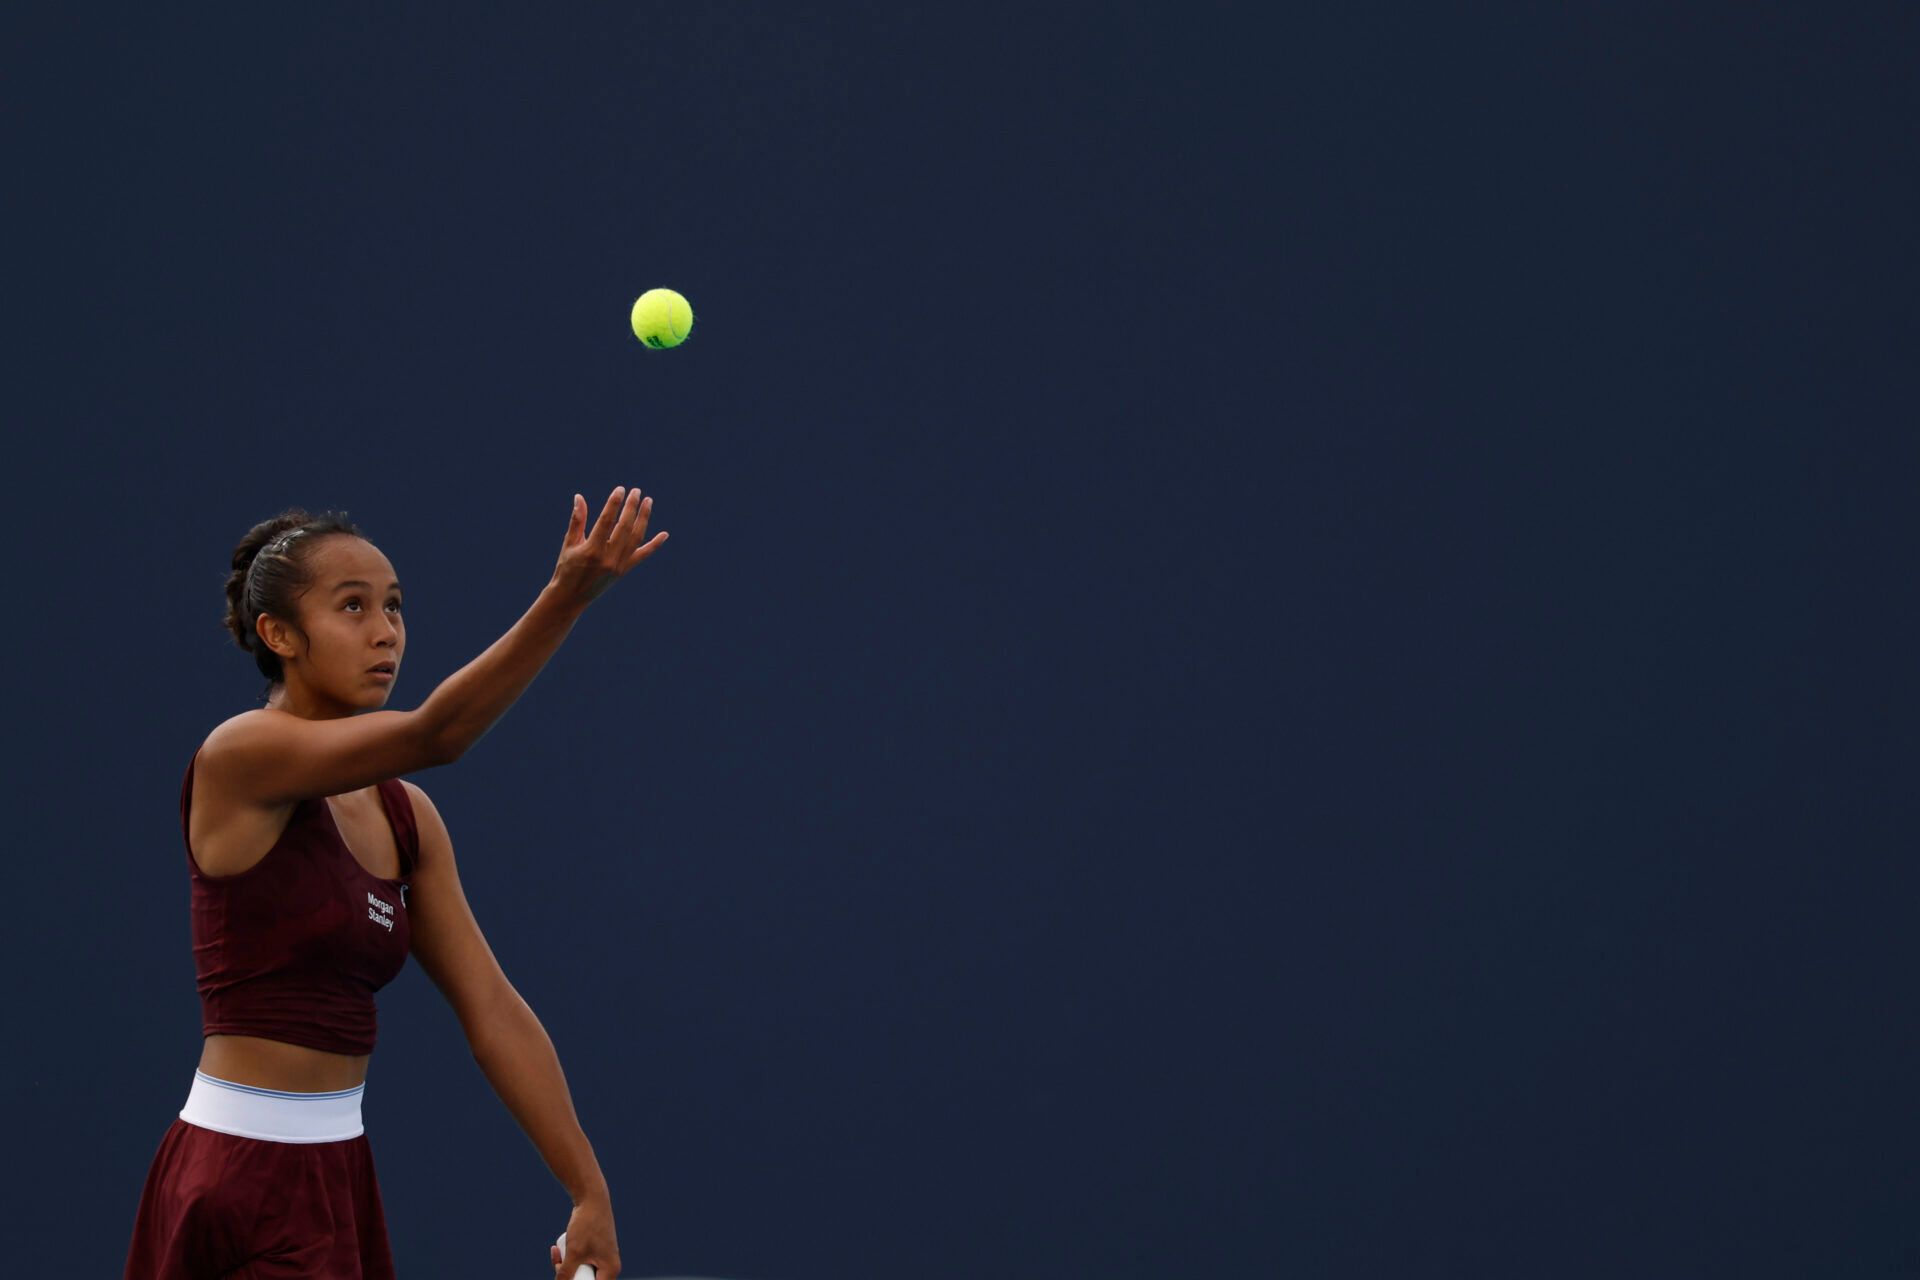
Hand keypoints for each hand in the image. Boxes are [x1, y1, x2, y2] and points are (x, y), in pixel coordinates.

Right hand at [551, 486, 668, 607]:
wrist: (571, 597)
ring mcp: (619, 566)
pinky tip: (664, 534)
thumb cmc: (566, 567)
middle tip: (637, 491)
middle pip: (624, 527)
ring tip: (648, 502)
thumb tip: (579, 497)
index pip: (607, 521)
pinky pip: (642, 556)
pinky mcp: (624, 571)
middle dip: (631, 507)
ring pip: (636, 538)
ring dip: (644, 519)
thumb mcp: (569, 544)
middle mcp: (608, 558)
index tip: (620, 489)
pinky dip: (654, 545)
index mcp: (591, 550)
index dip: (614, 503)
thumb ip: (577, 520)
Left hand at [551, 1198, 620, 1278]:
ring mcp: (602, 1258)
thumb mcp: (574, 1252)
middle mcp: (609, 1266)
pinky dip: (569, 1258)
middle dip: (568, 1275)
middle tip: (557, 1263)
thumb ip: (565, 1273)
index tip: (564, 1274)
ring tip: (557, 1252)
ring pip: (580, 1271)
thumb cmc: (587, 1225)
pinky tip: (557, 1249)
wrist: (591, 1199)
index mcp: (610, 1271)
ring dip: (565, 1266)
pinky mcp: (595, 1250)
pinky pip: (580, 1261)